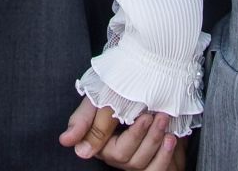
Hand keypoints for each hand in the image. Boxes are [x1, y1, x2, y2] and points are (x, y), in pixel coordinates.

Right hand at [60, 99, 184, 168]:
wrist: (145, 75)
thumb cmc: (119, 87)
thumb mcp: (99, 98)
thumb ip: (83, 119)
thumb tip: (66, 141)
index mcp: (101, 143)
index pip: (115, 151)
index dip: (133, 137)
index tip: (145, 116)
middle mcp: (118, 156)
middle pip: (131, 160)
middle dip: (148, 138)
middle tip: (158, 116)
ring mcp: (135, 160)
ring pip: (144, 167)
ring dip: (158, 147)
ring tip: (167, 126)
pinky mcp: (152, 161)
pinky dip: (166, 158)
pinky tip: (172, 140)